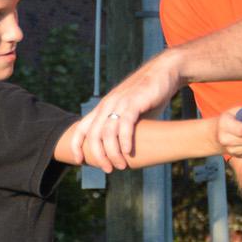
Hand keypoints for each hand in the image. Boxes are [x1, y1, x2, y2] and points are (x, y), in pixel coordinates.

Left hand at [70, 54, 182, 171]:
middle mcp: (107, 105)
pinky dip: (125, 140)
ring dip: (112, 152)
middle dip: (98, 156)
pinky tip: (129, 152)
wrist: (164, 72)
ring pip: (107, 132)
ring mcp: (120, 103)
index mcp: (103, 108)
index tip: (80, 161)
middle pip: (93, 135)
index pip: (81, 128)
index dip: (76, 146)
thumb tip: (122, 150)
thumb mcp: (131, 113)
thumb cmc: (149, 96)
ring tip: (121, 165)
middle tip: (107, 170)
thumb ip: (123, 129)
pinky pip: (124, 124)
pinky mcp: (134, 102)